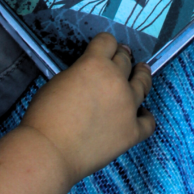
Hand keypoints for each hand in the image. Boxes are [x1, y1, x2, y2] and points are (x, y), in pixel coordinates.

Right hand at [20, 33, 154, 187]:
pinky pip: (148, 121)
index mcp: (95, 63)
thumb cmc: (45, 117)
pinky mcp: (132, 132)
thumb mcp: (59, 80)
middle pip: (125, 60)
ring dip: (141, 76)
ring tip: (142, 72)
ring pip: (143, 83)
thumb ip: (79, 72)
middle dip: (121, 57)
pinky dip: (145, 116)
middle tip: (122, 58)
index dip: (105, 43)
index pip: (108, 41)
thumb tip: (89, 77)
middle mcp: (116, 80)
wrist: (49, 152)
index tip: (106, 47)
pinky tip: (142, 114)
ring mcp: (127, 106)